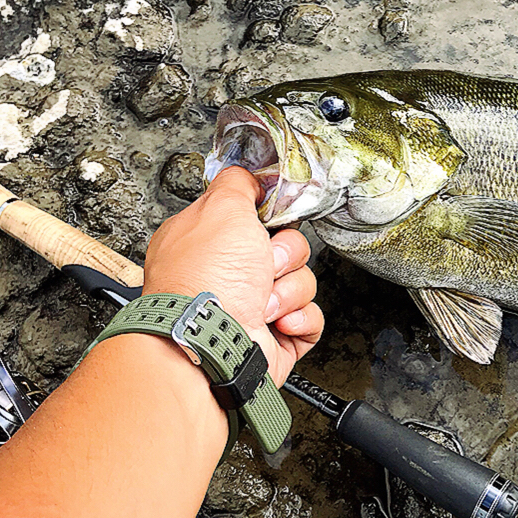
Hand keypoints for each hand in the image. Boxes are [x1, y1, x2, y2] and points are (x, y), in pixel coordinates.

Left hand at [142, 167, 323, 386]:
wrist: (214, 343)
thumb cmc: (207, 280)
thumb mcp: (221, 207)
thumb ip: (236, 184)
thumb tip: (247, 175)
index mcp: (208, 243)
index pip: (253, 219)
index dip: (268, 219)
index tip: (270, 220)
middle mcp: (226, 276)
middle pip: (286, 248)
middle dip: (283, 256)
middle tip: (262, 265)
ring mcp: (250, 308)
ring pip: (301, 282)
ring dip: (288, 290)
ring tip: (263, 302)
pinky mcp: (274, 338)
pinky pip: (310, 318)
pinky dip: (298, 318)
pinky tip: (276, 321)